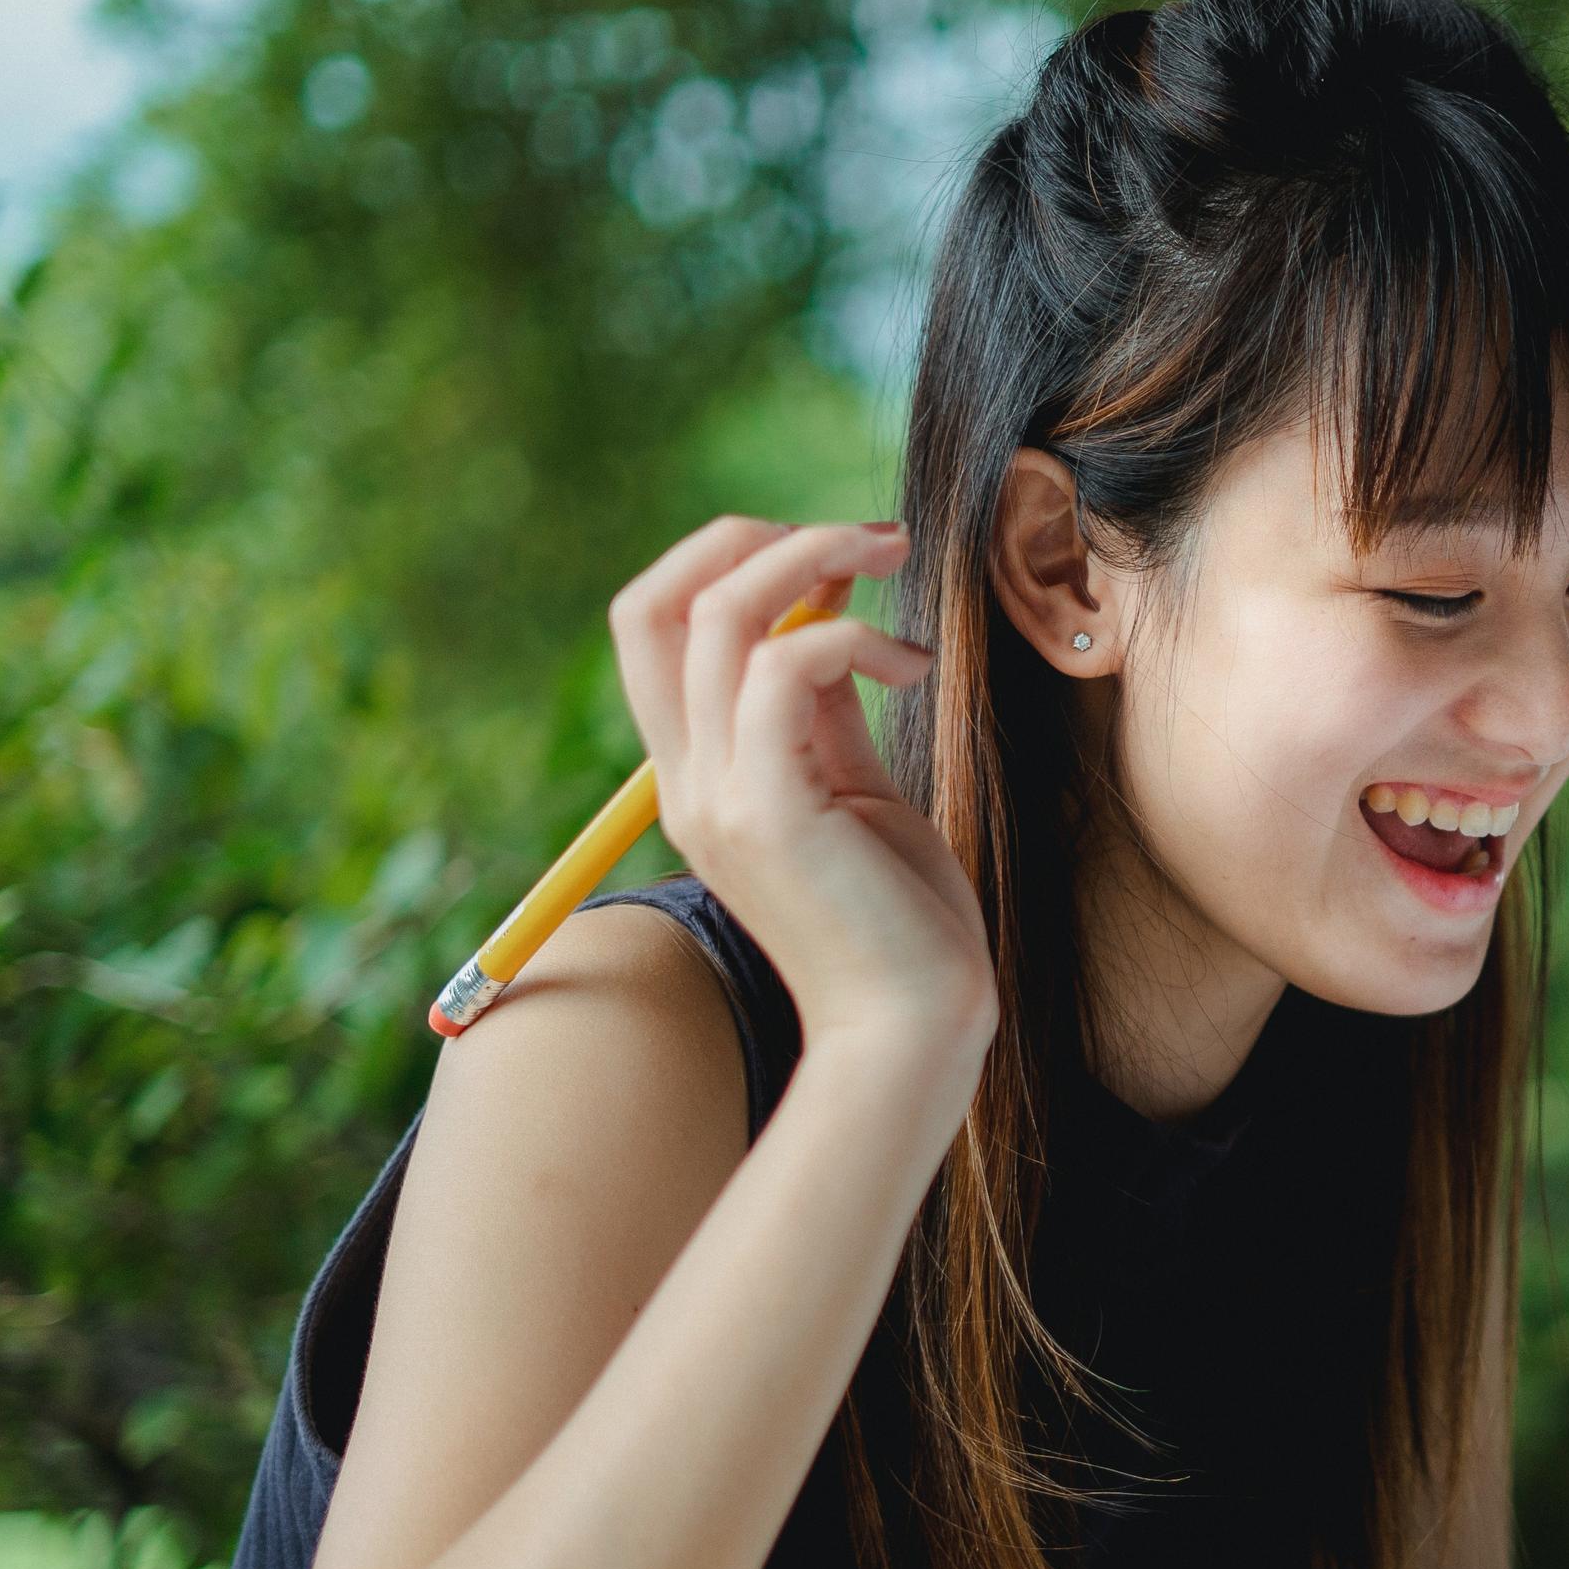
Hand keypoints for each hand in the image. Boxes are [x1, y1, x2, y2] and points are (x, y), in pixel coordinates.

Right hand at [607, 518, 993, 1061]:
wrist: (915, 1031)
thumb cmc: (900, 922)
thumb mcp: (852, 794)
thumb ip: (824, 717)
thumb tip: (829, 626)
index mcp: (698, 775)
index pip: (654, 626)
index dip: (730, 562)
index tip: (835, 560)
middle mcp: (689, 781)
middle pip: (654, 602)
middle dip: (754, 537)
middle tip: (866, 538)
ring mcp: (720, 797)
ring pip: (714, 615)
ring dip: (812, 559)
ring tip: (896, 566)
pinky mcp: (772, 813)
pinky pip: (778, 669)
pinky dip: (849, 637)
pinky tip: (910, 667)